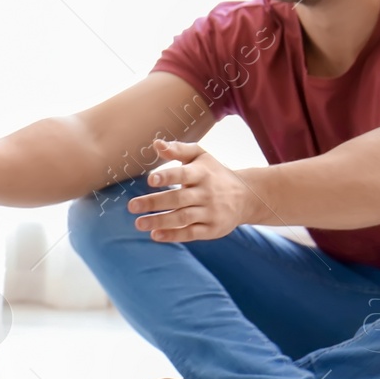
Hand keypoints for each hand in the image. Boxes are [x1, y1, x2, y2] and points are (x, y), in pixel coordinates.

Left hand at [126, 139, 255, 241]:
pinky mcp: (212, 229)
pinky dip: (173, 235)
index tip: (150, 180)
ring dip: (160, 221)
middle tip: (132, 206)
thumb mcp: (201, 156)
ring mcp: (211, 212)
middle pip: (178, 199)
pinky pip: (191, 233)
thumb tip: (156, 143)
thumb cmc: (215, 172)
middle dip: (154, 202)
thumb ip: (178, 150)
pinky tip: (155, 235)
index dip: (167, 177)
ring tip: (139, 223)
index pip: (183, 174)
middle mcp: (207, 193)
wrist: (247, 196)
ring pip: (183, 218)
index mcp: (202, 173)